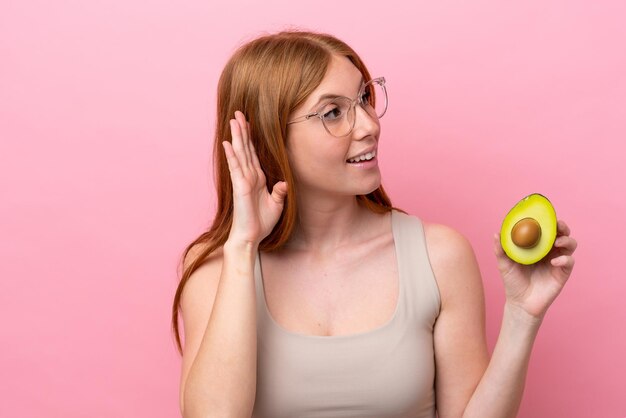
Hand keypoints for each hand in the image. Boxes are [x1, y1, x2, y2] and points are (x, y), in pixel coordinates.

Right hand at [222, 111, 287, 246]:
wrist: (251, 237)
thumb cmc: (261, 223)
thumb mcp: (276, 205)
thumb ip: (279, 192)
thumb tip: (284, 183)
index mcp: (257, 178)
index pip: (253, 154)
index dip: (251, 138)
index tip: (249, 122)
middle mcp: (249, 176)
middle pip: (245, 148)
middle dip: (243, 130)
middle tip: (239, 113)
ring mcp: (243, 180)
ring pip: (240, 153)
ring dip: (237, 136)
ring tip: (234, 120)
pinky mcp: (240, 186)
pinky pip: (235, 167)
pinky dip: (232, 155)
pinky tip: (228, 143)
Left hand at [494, 220, 576, 319]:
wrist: (520, 303)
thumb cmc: (513, 281)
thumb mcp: (504, 263)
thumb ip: (501, 249)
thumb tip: (496, 233)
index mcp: (537, 245)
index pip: (546, 228)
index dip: (548, 220)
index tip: (545, 215)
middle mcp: (549, 251)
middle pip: (562, 233)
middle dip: (562, 226)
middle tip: (557, 225)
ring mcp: (557, 261)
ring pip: (570, 244)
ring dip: (566, 240)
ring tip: (556, 243)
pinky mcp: (563, 273)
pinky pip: (569, 262)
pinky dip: (564, 259)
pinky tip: (553, 262)